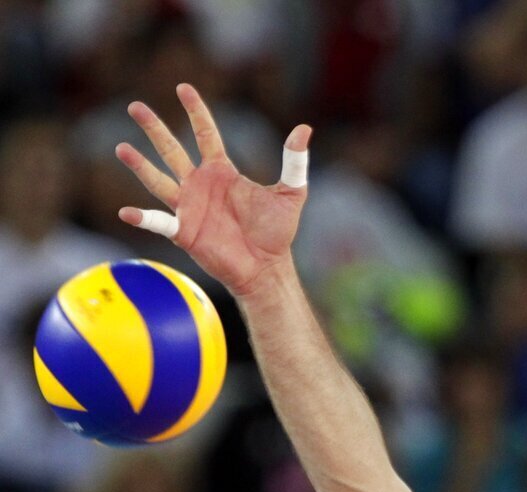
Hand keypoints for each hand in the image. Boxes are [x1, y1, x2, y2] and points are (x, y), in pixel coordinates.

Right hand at [115, 84, 311, 295]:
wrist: (266, 267)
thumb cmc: (277, 232)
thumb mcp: (291, 193)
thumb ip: (295, 162)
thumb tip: (305, 128)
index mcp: (222, 172)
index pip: (206, 134)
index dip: (196, 111)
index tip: (183, 88)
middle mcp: (200, 185)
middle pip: (172, 149)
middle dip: (154, 128)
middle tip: (135, 107)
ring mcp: (189, 207)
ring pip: (158, 180)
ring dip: (140, 165)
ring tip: (121, 147)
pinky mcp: (184, 231)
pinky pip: (159, 223)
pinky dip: (143, 218)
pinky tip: (126, 212)